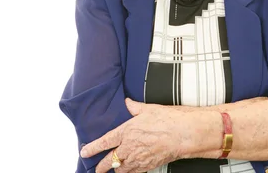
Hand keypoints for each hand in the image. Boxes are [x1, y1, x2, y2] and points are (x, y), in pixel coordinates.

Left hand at [80, 99, 195, 172]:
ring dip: (115, 169)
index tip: (84, 152)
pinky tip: (128, 171)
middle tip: (96, 169)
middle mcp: (129, 147)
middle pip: (109, 161)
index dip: (92, 148)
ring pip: (120, 169)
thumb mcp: (148, 109)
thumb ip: (134, 107)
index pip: (103, 142)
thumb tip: (128, 103)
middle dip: (100, 166)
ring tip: (112, 170)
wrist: (183, 134)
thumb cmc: (167, 120)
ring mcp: (138, 159)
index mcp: (126, 131)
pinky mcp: (147, 166)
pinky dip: (128, 172)